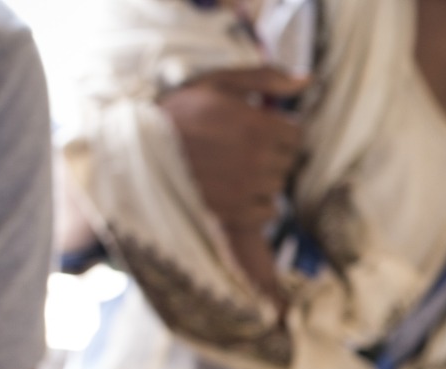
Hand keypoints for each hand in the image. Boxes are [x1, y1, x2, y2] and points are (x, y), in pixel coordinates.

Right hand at [158, 67, 304, 296]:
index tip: (257, 127)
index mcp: (257, 126)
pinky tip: (233, 188)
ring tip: (232, 166)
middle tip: (240, 146)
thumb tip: (307, 80)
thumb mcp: (219, 83)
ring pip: (277, 186)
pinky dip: (256, 203)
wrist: (139, 149)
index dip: (278, 129)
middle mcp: (256, 159)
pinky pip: (268, 212)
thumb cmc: (180, 111)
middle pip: (287, 160)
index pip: (295, 134)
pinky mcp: (234, 212)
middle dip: (271, 152)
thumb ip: (266, 79)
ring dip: (263, 177)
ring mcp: (245, 189)